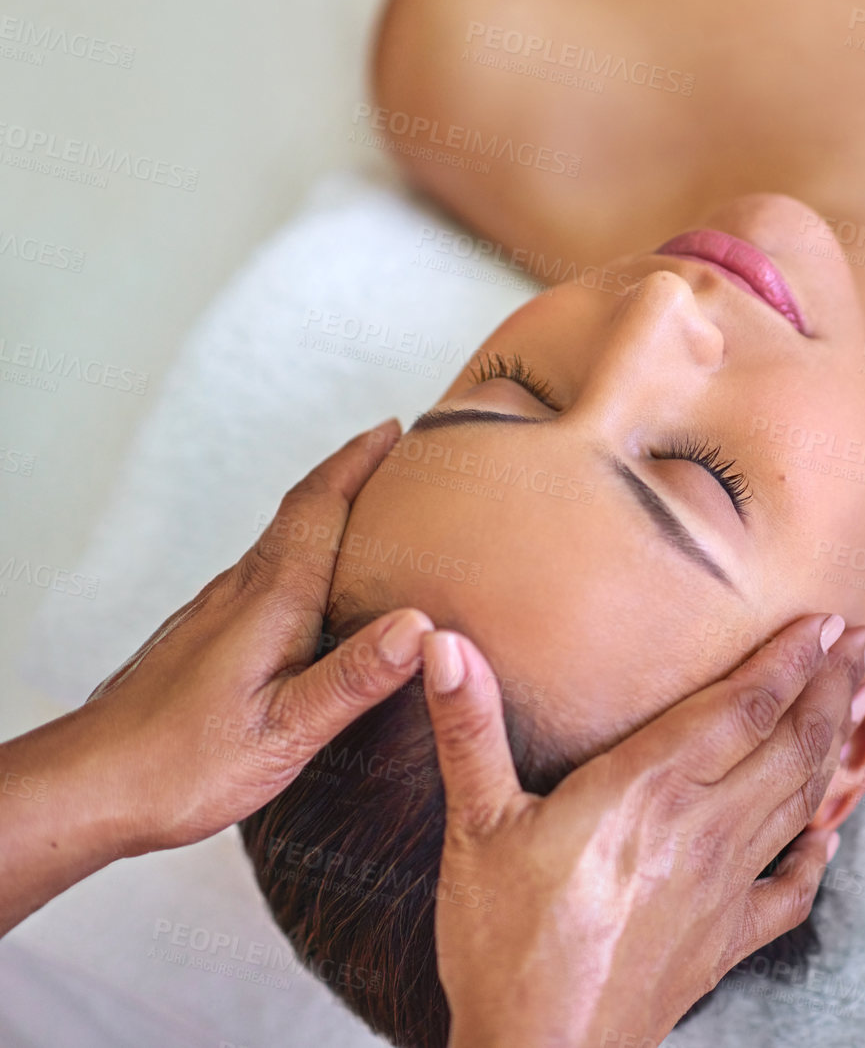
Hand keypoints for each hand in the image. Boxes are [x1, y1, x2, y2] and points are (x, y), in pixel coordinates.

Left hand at [79, 418, 433, 852]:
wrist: (90, 785)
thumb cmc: (180, 764)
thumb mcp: (284, 731)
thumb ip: (354, 678)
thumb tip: (422, 626)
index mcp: (272, 602)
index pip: (321, 507)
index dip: (360, 462)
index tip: (399, 430)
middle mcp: (244, 592)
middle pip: (305, 511)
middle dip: (355, 475)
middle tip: (404, 457)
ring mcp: (223, 611)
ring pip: (286, 541)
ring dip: (332, 513)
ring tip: (381, 513)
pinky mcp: (212, 636)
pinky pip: (271, 573)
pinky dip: (310, 555)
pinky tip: (326, 586)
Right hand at [423, 614, 864, 1047]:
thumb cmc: (503, 945)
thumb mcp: (475, 826)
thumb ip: (468, 729)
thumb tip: (441, 643)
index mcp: (648, 789)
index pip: (743, 705)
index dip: (792, 658)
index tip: (830, 620)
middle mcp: (702, 829)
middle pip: (791, 742)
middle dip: (835, 686)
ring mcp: (724, 888)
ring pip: (801, 799)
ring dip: (838, 743)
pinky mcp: (726, 941)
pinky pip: (790, 892)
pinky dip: (818, 855)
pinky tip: (831, 833)